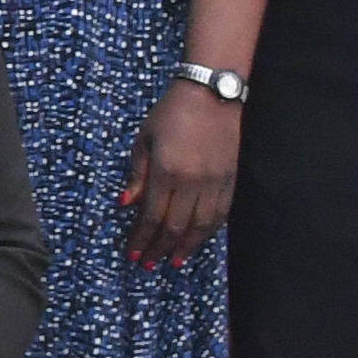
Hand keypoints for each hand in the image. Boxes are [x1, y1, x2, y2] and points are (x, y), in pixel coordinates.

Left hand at [123, 76, 241, 264]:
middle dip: (160, 248)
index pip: (152, 215)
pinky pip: (220, 214)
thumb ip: (137, 174)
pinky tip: (198, 240)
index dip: (142, 237)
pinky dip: (208, 232)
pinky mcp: (231, 180)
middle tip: (149, 264)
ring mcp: (215, 182)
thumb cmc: (172, 113)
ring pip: (200, 226)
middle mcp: (192, 182)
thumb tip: (126, 204)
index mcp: (166, 171)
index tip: (133, 253)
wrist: (212, 94)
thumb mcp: (144, 139)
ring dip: (186, 246)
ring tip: (174, 261)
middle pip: (175, 226)